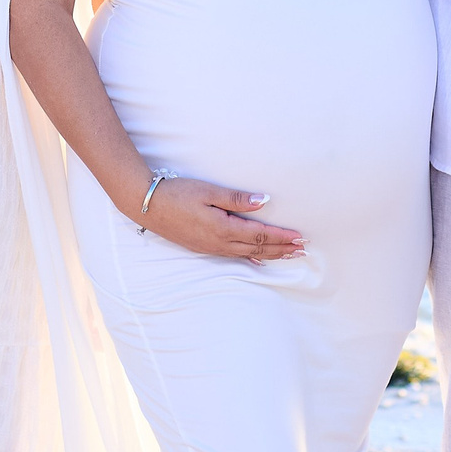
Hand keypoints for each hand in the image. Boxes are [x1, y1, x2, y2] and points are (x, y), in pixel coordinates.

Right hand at [133, 177, 307, 262]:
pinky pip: (234, 257)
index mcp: (223, 228)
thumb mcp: (209, 191)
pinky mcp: (204, 247)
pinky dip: (251, 258)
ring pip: (248, 255)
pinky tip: (259, 260)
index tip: (300, 237)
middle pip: (258, 249)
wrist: (147, 205)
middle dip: (282, 250)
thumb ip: (237, 198)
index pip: (260, 235)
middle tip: (303, 250)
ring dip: (270, 255)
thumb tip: (264, 200)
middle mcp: (219, 243)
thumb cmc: (178, 193)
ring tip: (289, 255)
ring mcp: (211, 248)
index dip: (281, 237)